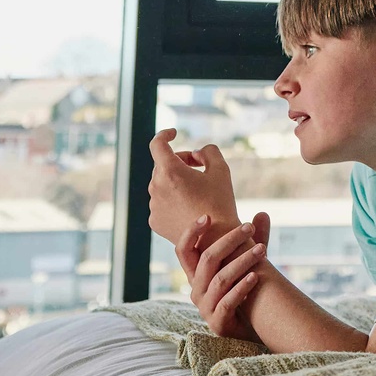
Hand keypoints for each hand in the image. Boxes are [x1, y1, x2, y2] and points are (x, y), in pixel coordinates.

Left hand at [147, 128, 240, 248]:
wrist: (216, 241)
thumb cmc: (220, 203)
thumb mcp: (221, 170)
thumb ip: (208, 152)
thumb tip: (196, 153)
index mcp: (170, 171)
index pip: (157, 144)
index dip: (165, 135)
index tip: (174, 134)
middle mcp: (156, 187)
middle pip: (162, 165)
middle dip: (180, 161)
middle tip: (199, 166)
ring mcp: (153, 206)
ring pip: (162, 184)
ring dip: (176, 181)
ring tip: (198, 191)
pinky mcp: (154, 221)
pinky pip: (161, 203)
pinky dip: (172, 200)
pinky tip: (190, 208)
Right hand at [184, 212, 275, 339]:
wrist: (254, 326)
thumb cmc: (247, 290)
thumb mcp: (248, 263)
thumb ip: (253, 240)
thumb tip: (262, 213)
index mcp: (197, 275)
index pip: (184, 251)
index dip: (190, 233)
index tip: (207, 216)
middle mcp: (196, 290)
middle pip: (207, 259)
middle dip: (228, 240)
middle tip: (248, 227)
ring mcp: (206, 308)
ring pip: (220, 279)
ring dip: (242, 262)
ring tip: (262, 249)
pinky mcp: (219, 323)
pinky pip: (228, 302)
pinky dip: (242, 288)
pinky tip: (256, 276)